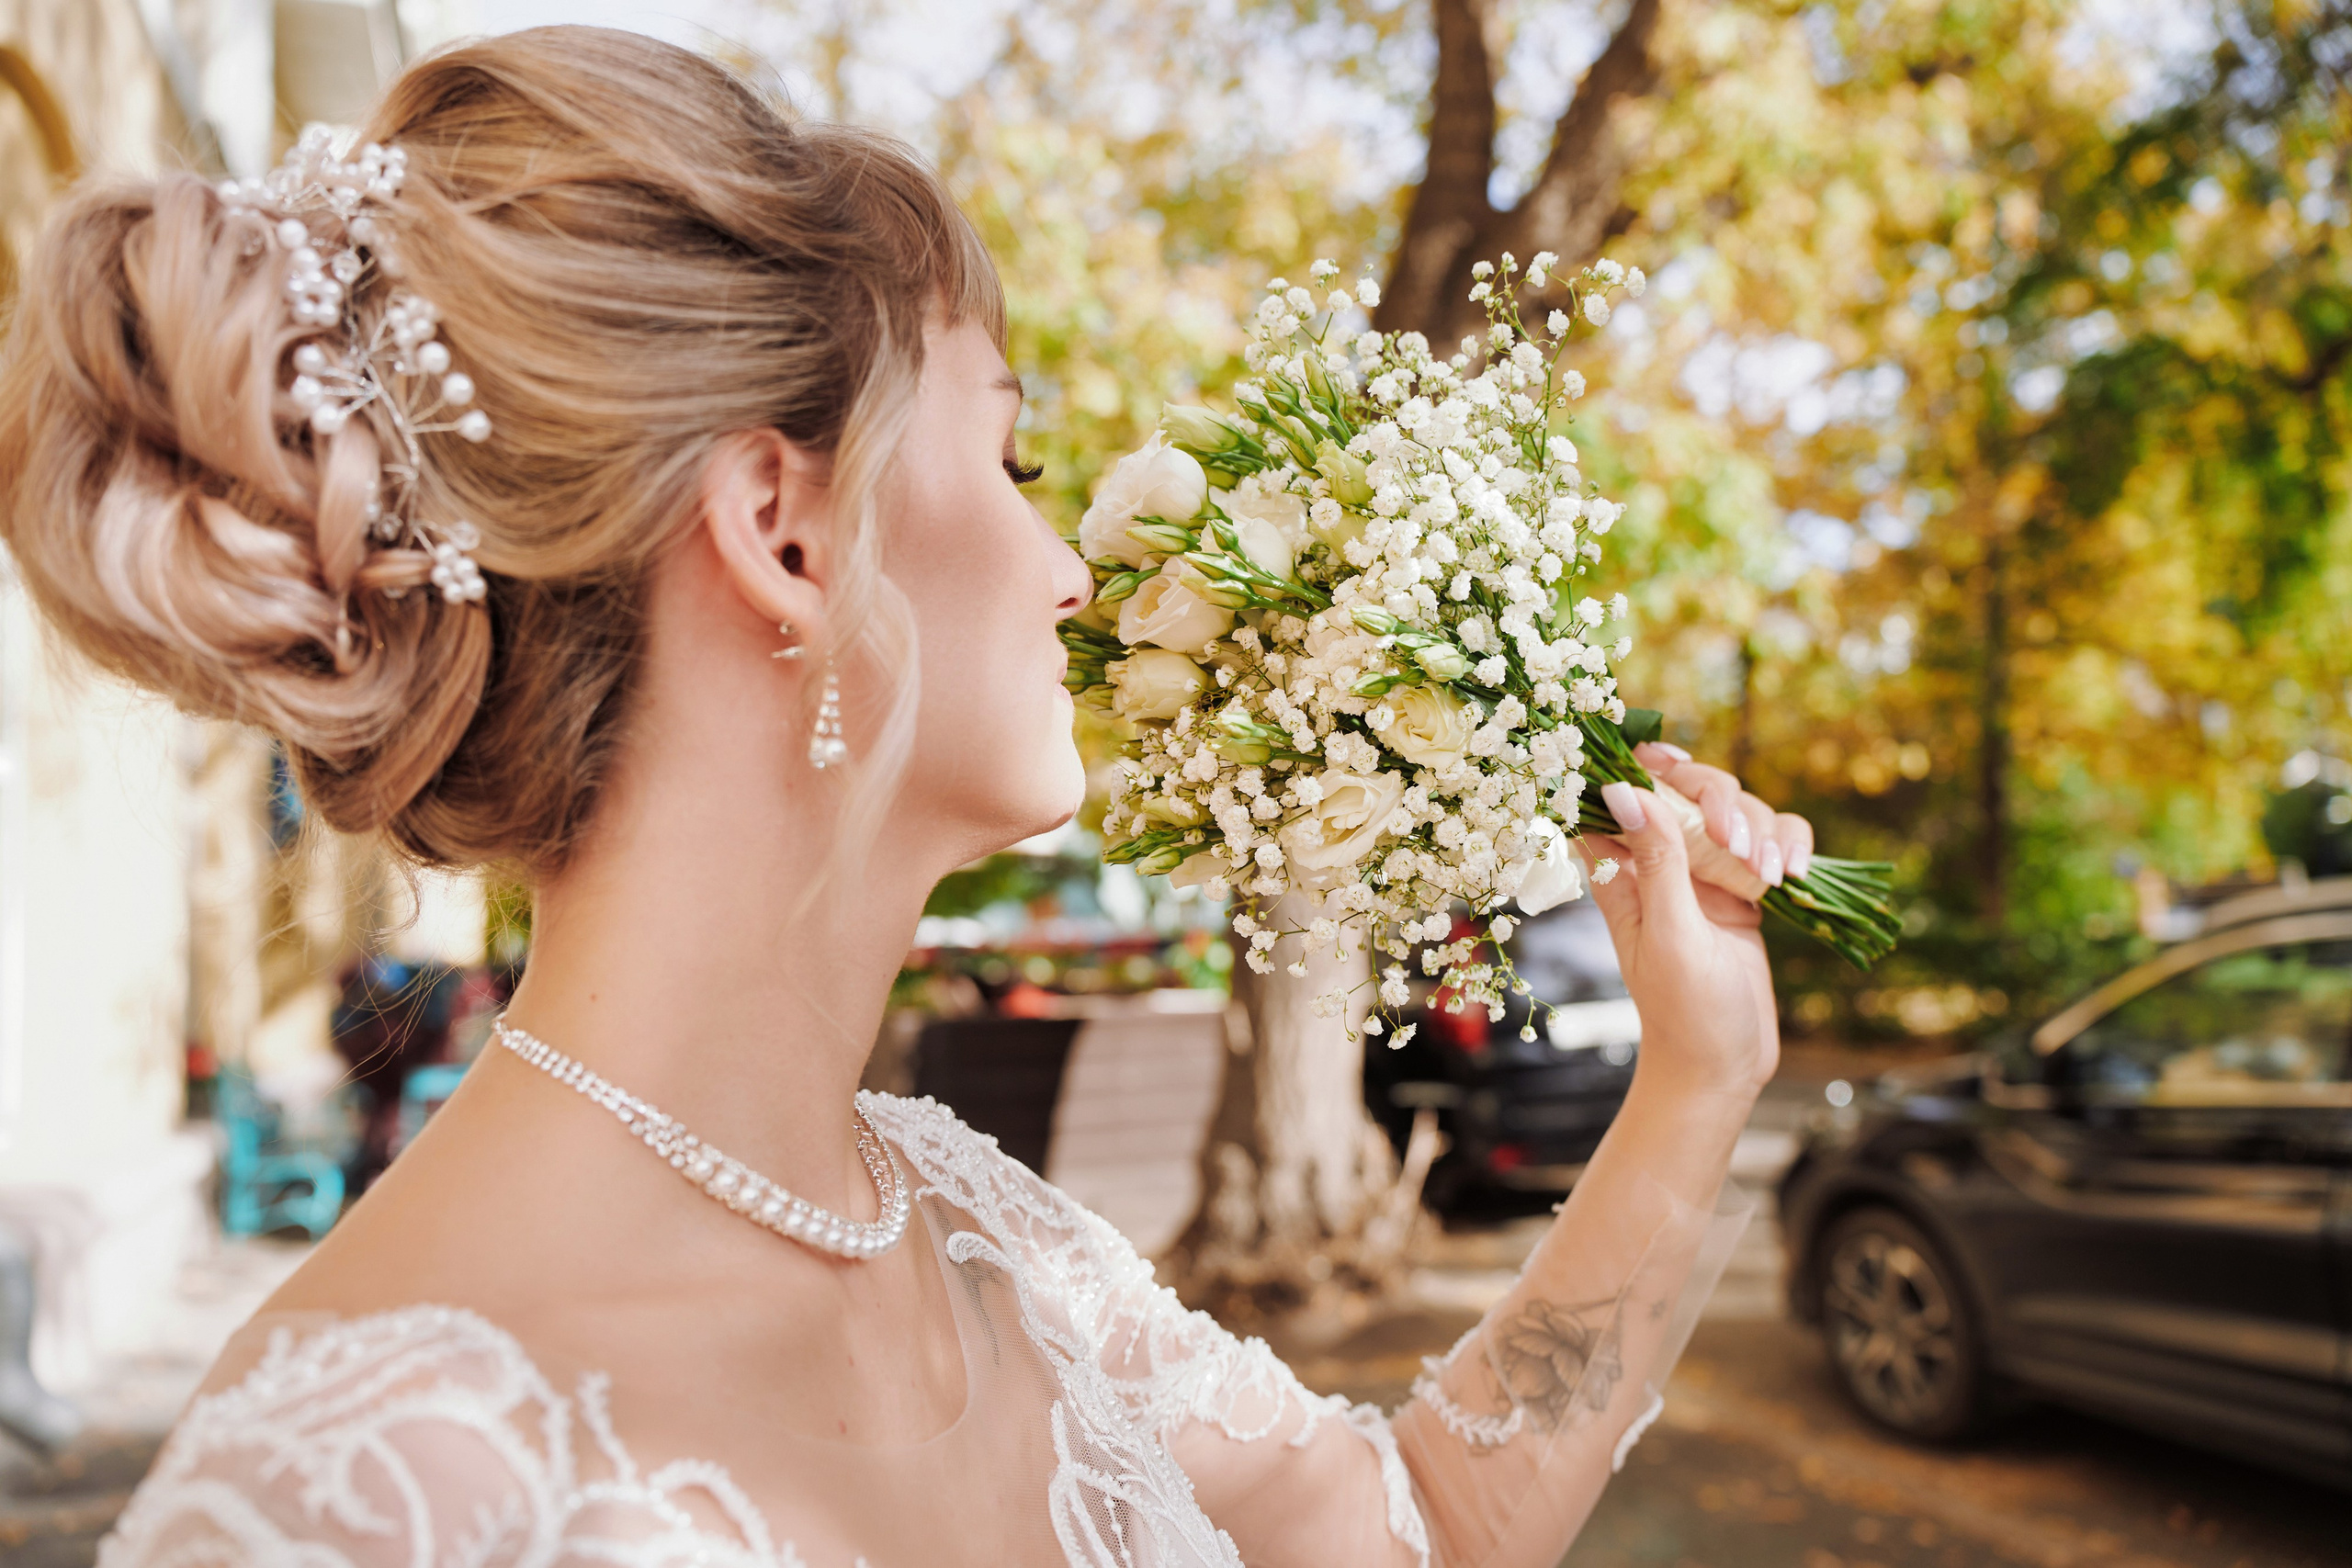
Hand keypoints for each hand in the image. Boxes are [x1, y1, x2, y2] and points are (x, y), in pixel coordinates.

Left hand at [1578, 746, 1806, 1100]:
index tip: (1670, 761)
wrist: (1724, 1065)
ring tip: (1769, 877)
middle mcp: (1661, 862)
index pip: (1620, 791)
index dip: (1639, 762)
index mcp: (1622, 869)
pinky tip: (1792, 877)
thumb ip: (1655, 860)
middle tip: (1734, 842)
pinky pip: (1773, 840)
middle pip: (1689, 788)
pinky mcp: (1746, 888)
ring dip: (1761, 829)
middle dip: (1718, 800)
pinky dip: (1789, 846)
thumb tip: (1625, 788)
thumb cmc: (1683, 1010)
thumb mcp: (1669, 933)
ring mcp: (1706, 873)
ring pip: (1737, 809)